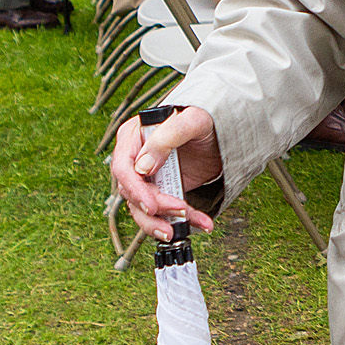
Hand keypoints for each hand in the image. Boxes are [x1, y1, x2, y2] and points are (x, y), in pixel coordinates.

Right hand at [108, 106, 224, 239]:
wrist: (220, 130)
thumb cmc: (203, 118)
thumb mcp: (192, 120)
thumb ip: (167, 136)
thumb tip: (143, 167)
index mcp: (133, 137)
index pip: (123, 168)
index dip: (136, 190)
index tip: (152, 206)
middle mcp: (135, 159)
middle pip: (132, 193)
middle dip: (154, 209)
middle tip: (180, 213)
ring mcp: (148, 177)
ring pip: (144, 208)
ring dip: (163, 221)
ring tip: (183, 226)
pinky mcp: (164, 190)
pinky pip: (167, 210)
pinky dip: (185, 220)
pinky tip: (202, 223)